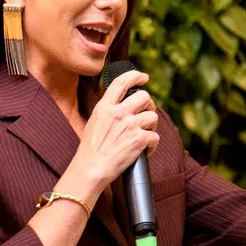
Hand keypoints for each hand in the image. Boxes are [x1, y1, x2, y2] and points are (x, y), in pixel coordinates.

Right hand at [70, 70, 158, 190]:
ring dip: (151, 126)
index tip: (144, 77)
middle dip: (149, 105)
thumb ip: (107, 111)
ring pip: (153, 116)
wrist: (90, 169)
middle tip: (145, 114)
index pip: (122, 82)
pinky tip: (144, 150)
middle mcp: (118, 113)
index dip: (136, 76)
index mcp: (104, 106)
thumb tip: (121, 105)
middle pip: (144, 97)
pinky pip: (155, 136)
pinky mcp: (139, 139)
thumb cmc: (90, 150)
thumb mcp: (94, 122)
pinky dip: (152, 145)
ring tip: (144, 135)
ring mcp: (129, 125)